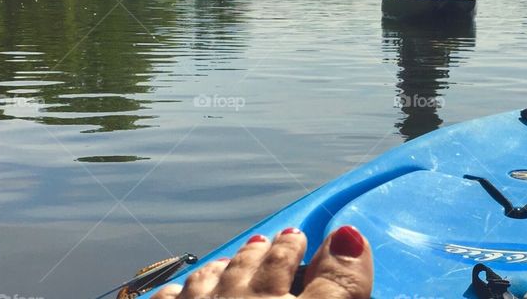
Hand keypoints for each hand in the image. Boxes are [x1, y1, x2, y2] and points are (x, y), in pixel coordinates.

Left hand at [154, 226, 371, 298]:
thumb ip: (338, 287)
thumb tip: (347, 236)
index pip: (289, 261)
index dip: (296, 248)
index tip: (302, 237)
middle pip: (252, 266)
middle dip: (266, 252)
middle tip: (275, 240)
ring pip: (212, 277)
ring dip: (227, 264)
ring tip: (234, 259)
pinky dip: (179, 290)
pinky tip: (180, 289)